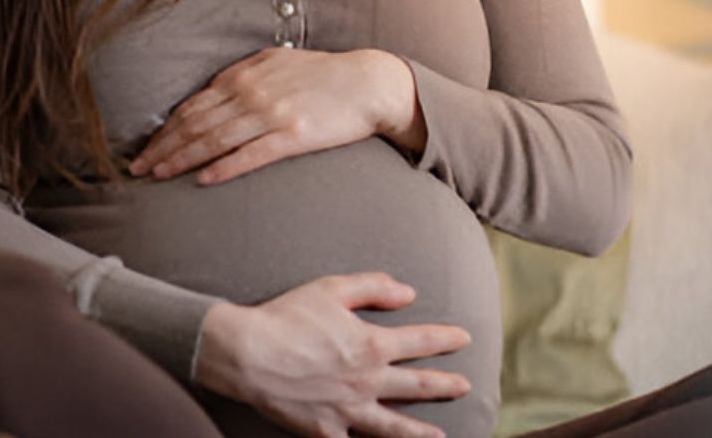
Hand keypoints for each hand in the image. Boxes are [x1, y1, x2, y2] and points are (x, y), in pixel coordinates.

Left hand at [127, 48, 421, 184]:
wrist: (367, 82)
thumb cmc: (322, 74)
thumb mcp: (277, 62)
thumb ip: (244, 74)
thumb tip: (214, 88)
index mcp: (244, 75)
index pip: (193, 106)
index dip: (165, 129)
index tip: (145, 148)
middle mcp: (251, 93)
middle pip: (195, 124)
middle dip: (162, 147)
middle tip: (137, 169)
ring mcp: (272, 114)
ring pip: (215, 139)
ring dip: (182, 159)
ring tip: (159, 175)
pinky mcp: (294, 135)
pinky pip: (251, 155)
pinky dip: (224, 167)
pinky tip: (204, 180)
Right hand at [194, 273, 472, 437]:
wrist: (247, 354)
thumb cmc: (286, 317)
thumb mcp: (331, 289)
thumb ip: (373, 288)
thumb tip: (409, 293)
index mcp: (371, 344)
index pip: (421, 341)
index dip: (445, 339)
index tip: (464, 339)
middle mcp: (367, 380)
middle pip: (417, 385)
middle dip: (445, 385)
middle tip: (464, 386)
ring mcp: (348, 410)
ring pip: (394, 426)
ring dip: (420, 432)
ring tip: (441, 437)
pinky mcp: (326, 430)